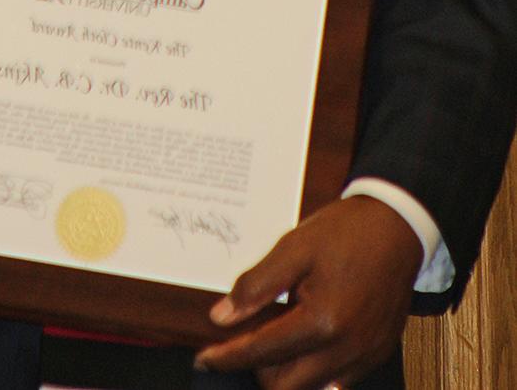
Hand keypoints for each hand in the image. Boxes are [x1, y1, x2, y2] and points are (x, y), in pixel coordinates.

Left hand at [194, 197, 422, 389]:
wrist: (397, 226)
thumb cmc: (346, 232)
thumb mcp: (293, 248)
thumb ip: (256, 285)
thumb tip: (222, 317)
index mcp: (323, 321)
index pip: (262, 352)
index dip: (227, 357)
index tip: (204, 359)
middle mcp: (346, 348)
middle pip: (286, 386)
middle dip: (256, 369)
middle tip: (241, 343)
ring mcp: (365, 356)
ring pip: (312, 388)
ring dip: (286, 372)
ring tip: (274, 335)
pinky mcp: (377, 354)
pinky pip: (338, 381)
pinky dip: (314, 369)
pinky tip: (303, 341)